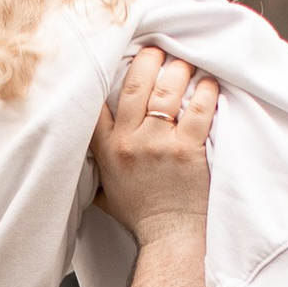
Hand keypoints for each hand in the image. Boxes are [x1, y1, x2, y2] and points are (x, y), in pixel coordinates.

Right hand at [93, 48, 216, 246]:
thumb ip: (94, 168)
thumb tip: (79, 152)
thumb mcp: (104, 191)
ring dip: (179, 69)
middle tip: (159, 49)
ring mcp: (160, 145)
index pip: (98, 101)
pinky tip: (208, 83)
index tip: (116, 53)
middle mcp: (131, 142)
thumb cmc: (141, 215)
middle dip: (149, 58)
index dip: (106, 72)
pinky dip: (205, 90)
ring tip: (185, 62)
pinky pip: (198, 108)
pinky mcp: (189, 150)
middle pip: (137, 83)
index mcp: (108, 149)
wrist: (171, 237)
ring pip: (168, 89)